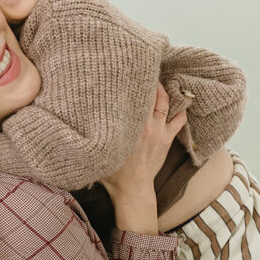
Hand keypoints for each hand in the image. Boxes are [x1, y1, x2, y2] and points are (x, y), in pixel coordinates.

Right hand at [100, 84, 186, 234]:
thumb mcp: (100, 150)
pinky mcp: (167, 139)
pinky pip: (179, 119)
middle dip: (150, 80)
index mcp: (129, 126)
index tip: (129, 70)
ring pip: (166, 103)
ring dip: (165, 91)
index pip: (134, 96)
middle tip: (146, 69)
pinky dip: (180, 109)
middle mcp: (146, 125)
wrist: (132, 190)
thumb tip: (79, 118)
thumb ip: (95, 133)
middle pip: (152, 94)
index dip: (134, 81)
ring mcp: (159, 131)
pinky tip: (179, 100)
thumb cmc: (112, 173)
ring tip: (160, 81)